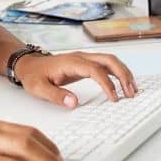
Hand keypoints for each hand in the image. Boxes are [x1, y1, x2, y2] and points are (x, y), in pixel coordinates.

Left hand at [15, 52, 136, 106]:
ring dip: (124, 73)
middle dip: (123, 75)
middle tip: (131, 93)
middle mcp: (80, 57)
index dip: (107, 83)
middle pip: (109, 60)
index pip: (95, 70)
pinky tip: (123, 84)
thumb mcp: (39, 88)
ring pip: (110, 61)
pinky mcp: (85, 64)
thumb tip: (74, 103)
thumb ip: (56, 95)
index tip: (114, 98)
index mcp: (71, 62)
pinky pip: (106, 65)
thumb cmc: (33, 75)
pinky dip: (117, 73)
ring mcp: (84, 59)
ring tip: (132, 90)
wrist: (28, 65)